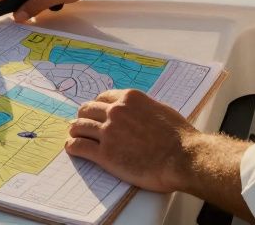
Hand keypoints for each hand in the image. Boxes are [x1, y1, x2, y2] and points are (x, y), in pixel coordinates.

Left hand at [65, 89, 196, 192]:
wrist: (182, 157)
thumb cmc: (178, 136)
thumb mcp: (160, 110)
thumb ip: (142, 108)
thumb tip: (137, 112)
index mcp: (129, 98)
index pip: (102, 98)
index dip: (97, 106)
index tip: (94, 112)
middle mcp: (115, 111)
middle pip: (87, 110)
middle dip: (84, 117)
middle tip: (81, 124)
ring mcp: (108, 132)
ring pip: (79, 126)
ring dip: (76, 131)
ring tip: (75, 136)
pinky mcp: (104, 154)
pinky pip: (79, 146)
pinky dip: (73, 146)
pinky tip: (72, 148)